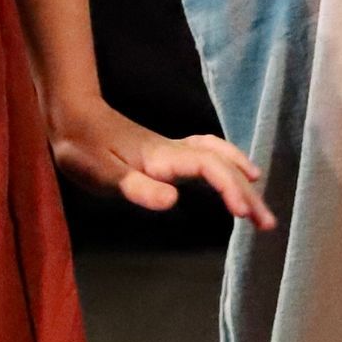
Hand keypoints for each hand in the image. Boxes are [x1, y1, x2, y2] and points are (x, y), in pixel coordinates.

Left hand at [49, 100, 273, 229]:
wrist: (73, 118)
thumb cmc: (84, 149)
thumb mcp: (102, 174)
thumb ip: (137, 187)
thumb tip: (174, 201)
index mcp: (163, 158)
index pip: (209, 169)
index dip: (231, 188)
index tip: (244, 214)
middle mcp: (174, 151)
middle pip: (222, 166)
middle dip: (247, 193)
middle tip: (267, 224)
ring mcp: (172, 150)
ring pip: (219, 157)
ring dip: (242, 178)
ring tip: (258, 204)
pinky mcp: (167, 152)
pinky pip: (209, 154)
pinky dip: (229, 163)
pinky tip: (234, 173)